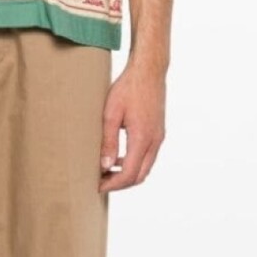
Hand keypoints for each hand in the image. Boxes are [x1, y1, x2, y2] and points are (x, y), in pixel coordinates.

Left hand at [99, 58, 166, 191]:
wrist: (149, 71)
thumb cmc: (128, 88)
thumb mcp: (111, 114)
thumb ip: (108, 141)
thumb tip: (105, 166)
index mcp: (142, 138)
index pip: (129, 173)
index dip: (113, 184)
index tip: (97, 186)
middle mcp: (155, 141)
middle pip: (140, 176)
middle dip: (120, 183)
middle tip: (101, 182)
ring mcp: (159, 137)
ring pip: (145, 168)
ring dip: (127, 174)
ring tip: (106, 172)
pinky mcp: (159, 132)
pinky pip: (148, 156)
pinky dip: (134, 163)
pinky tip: (118, 157)